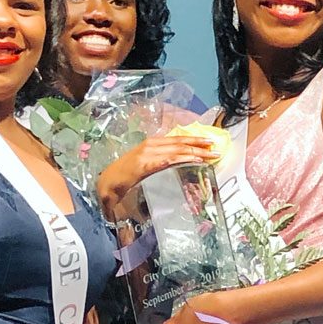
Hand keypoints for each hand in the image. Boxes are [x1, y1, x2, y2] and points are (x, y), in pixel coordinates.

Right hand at [96, 136, 220, 205]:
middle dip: (200, 145)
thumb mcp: (145, 166)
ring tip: (210, 155)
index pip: (177, 140)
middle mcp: (151, 146)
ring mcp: (147, 155)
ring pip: (176, 150)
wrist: (106, 184)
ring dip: (196, 151)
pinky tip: (193, 160)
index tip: (210, 142)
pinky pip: (166, 161)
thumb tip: (177, 165)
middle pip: (180, 143)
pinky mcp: (143, 165)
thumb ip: (160, 163)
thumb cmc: (125, 177)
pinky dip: (181, 159)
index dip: (194, 140)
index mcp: (152, 145)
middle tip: (216, 148)